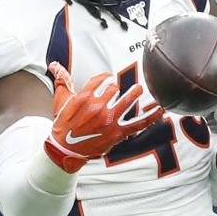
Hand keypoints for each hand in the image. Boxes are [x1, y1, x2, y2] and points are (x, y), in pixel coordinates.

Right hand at [43, 62, 161, 172]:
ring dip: (134, 93)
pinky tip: (160, 110)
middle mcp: (98, 106)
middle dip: (117, 87)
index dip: (107, 78)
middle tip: (119, 88)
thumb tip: (56, 65)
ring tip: (138, 89)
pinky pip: (138, 123)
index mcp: (84, 97)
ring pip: (127, 101)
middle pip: (114, 88)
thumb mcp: (60, 101)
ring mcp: (109, 120)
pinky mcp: (117, 133)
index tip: (109, 79)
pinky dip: (151, 117)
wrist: (65, 150)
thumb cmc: (63, 126)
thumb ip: (62, 81)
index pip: (101, 79)